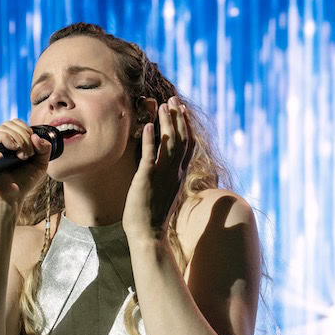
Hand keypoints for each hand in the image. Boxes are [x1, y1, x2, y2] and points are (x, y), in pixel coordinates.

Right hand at [0, 119, 52, 205]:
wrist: (10, 197)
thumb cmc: (23, 182)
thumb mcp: (40, 164)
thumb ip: (45, 148)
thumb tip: (35, 136)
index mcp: (9, 142)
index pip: (15, 124)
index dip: (26, 130)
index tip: (33, 146)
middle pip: (10, 124)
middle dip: (24, 135)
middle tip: (28, 153)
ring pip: (2, 128)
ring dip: (18, 138)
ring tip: (23, 155)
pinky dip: (5, 138)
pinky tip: (13, 148)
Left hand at [123, 97, 194, 240]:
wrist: (148, 235)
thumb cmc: (152, 217)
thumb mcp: (164, 192)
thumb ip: (166, 176)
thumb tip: (161, 166)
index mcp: (180, 175)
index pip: (188, 145)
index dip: (186, 125)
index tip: (182, 110)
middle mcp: (174, 173)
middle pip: (182, 139)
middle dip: (178, 117)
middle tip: (173, 99)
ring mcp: (162, 175)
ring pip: (169, 143)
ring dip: (166, 122)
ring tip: (163, 105)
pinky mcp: (147, 179)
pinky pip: (150, 155)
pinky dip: (150, 138)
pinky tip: (148, 125)